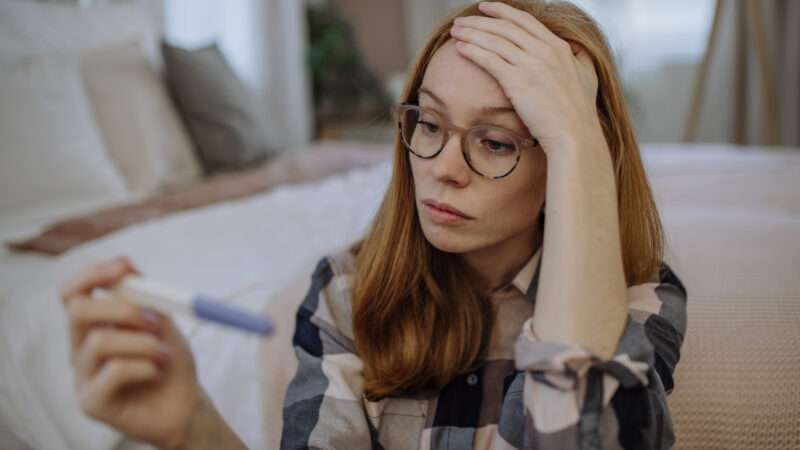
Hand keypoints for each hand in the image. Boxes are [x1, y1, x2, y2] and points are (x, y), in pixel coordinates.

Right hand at [60, 256, 201, 449]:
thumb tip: (127, 267)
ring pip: (100, 341)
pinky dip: (145, 366)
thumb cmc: (169, 360)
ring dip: (143, 343)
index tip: (125, 266)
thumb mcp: (161, 322)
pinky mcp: (91, 402)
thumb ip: (143, 297)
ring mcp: (83, 375)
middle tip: (153, 320)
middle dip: (121, 308)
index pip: (72, 292)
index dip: (93, 274)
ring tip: (164, 353)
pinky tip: (157, 373)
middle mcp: (81, 347)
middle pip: (77, 311)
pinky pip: (114, 371)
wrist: (185, 404)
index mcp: (94, 324)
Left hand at [449, 1, 601, 153]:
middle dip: (480, 21)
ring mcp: (530, 64)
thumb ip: (580, 58)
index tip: (486, 8)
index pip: (525, 21)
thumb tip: (576, 49)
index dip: (502, 11)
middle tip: (462, 21)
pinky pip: (489, 60)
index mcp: (558, 47)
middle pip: (504, 27)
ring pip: (494, 40)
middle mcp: (544, 50)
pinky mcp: (517, 81)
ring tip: (456, 32)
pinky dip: (473, 51)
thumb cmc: (579, 113)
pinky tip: (461, 48)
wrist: (574, 134)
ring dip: (471, 33)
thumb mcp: (587, 76)